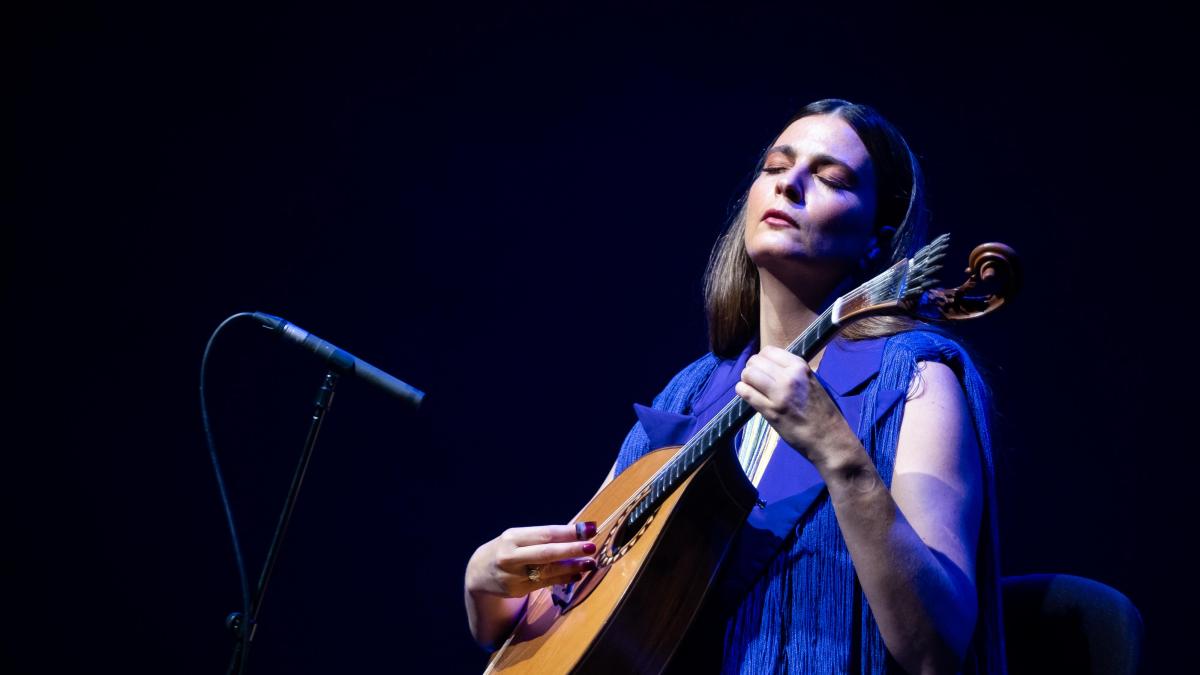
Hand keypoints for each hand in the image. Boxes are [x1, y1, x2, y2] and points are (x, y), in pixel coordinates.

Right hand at [466, 522, 598, 597]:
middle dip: (571, 549)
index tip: (590, 528)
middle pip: (546, 553)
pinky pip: (545, 584)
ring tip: (590, 563)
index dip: (569, 532)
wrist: (479, 573)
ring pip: (548, 571)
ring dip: (572, 567)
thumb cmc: (507, 549)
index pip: (546, 533)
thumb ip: (544, 536)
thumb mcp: (519, 538)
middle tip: (592, 547)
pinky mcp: (517, 590)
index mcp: (513, 537)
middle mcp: (511, 556)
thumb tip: (578, 532)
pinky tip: (577, 575)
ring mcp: (513, 575)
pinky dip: (563, 579)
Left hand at [734, 345, 856, 467]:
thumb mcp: (812, 382)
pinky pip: (746, 393)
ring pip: (748, 374)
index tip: (763, 368)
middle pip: (755, 361)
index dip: (762, 359)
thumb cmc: (822, 411)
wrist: (829, 438)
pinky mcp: (771, 411)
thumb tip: (769, 365)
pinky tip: (746, 394)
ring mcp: (779, 394)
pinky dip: (742, 391)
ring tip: (751, 387)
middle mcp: (789, 377)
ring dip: (746, 380)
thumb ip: (792, 372)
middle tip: (755, 379)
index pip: (769, 351)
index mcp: (800, 367)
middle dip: (752, 369)